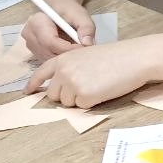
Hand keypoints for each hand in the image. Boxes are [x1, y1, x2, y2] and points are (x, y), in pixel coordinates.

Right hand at [20, 3, 94, 60]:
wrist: (61, 10)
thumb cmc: (69, 12)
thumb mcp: (81, 16)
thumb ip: (86, 28)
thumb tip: (87, 43)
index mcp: (36, 22)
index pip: (50, 42)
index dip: (69, 48)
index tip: (84, 48)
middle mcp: (29, 35)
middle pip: (49, 53)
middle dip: (69, 55)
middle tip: (84, 51)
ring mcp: (31, 46)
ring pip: (50, 60)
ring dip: (66, 58)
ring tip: (78, 49)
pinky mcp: (36, 53)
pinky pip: (50, 61)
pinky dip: (62, 60)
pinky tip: (71, 52)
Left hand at [25, 37, 152, 107]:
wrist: (135, 58)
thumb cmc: (117, 56)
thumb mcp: (86, 56)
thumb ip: (71, 67)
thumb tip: (62, 85)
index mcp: (63, 59)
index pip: (41, 74)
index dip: (33, 85)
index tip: (27, 92)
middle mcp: (63, 71)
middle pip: (53, 95)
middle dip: (67, 95)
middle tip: (87, 86)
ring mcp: (72, 84)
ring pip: (67, 103)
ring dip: (80, 99)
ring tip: (98, 85)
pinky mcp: (84, 96)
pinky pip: (82, 107)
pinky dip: (92, 102)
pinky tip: (103, 90)